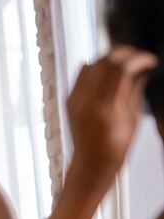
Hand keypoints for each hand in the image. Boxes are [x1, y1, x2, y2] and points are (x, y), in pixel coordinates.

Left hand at [67, 47, 157, 188]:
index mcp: (106, 109)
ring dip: (112, 57)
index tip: (149, 60)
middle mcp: (87, 102)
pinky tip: (109, 72)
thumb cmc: (114, 150)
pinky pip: (82, 72)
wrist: (90, 164)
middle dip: (126, 53)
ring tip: (126, 63)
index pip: (121, 68)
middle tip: (139, 58)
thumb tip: (142, 68)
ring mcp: (75, 100)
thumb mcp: (133, 120)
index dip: (138, 58)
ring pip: (93, 62)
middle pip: (106, 60)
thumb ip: (135, 90)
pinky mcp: (69, 99)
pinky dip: (98, 66)